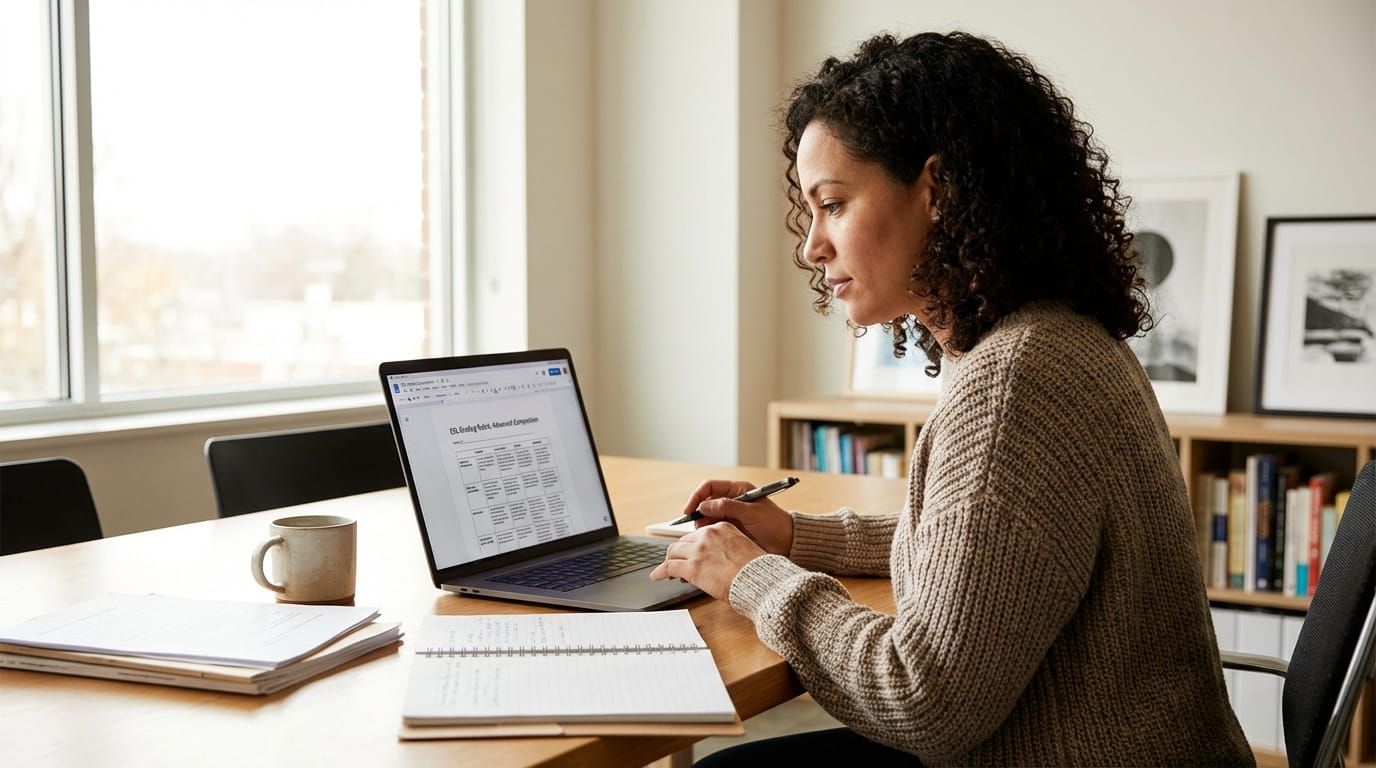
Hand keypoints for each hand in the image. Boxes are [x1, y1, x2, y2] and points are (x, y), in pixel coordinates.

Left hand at [649, 522, 764, 599]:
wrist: (758, 580)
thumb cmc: (756, 570)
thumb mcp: (744, 548)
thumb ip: (729, 548)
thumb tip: (722, 559)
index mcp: (722, 527)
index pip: (699, 534)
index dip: (693, 545)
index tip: (691, 552)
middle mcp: (708, 535)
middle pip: (684, 542)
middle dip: (679, 553)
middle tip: (676, 562)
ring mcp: (698, 551)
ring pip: (673, 552)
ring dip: (669, 561)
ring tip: (665, 570)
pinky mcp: (691, 567)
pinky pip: (668, 567)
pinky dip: (660, 572)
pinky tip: (657, 576)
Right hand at [683, 479, 793, 554]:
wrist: (787, 542)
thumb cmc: (774, 524)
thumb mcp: (751, 513)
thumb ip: (727, 507)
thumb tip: (704, 506)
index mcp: (737, 490)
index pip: (709, 487)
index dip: (697, 497)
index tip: (689, 510)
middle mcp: (731, 500)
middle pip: (705, 502)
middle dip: (698, 513)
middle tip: (698, 527)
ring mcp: (730, 514)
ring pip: (707, 516)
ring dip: (702, 524)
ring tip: (705, 535)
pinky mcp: (730, 528)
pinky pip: (713, 528)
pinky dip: (708, 533)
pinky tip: (709, 540)